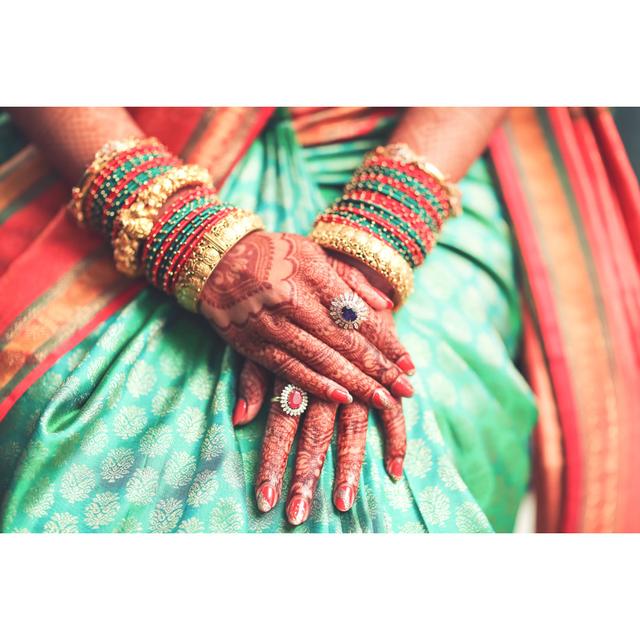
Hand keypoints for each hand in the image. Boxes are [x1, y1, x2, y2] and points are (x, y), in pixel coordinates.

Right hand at [199, 230, 413, 407]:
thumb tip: (388, 305)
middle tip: (405, 389)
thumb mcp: (314, 252)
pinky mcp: (253, 345)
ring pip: (320, 360)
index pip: (358, 315)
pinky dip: (318, 386)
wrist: (215, 261)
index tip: (409, 364)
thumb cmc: (274, 254)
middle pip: (344, 341)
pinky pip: (290, 370)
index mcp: (312, 274)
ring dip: (355, 383)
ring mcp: (271, 325)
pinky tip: (343, 399)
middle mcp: (293, 300)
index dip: (386, 342)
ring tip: (383, 400)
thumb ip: (351, 279)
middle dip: (378, 368)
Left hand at [233, 313, 409, 526]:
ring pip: (352, 429)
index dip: (272, 463)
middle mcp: (324, 377)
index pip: (281, 426)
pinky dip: (396, 439)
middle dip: (304, 476)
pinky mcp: (382, 374)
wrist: (331, 267)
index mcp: (293, 370)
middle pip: (314, 434)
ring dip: (348, 469)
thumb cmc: (288, 307)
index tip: (264, 501)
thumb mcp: (266, 335)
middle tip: (296, 516)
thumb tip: (242, 419)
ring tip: (344, 506)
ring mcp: (357, 376)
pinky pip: (392, 410)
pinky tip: (394, 471)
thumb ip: (255, 378)